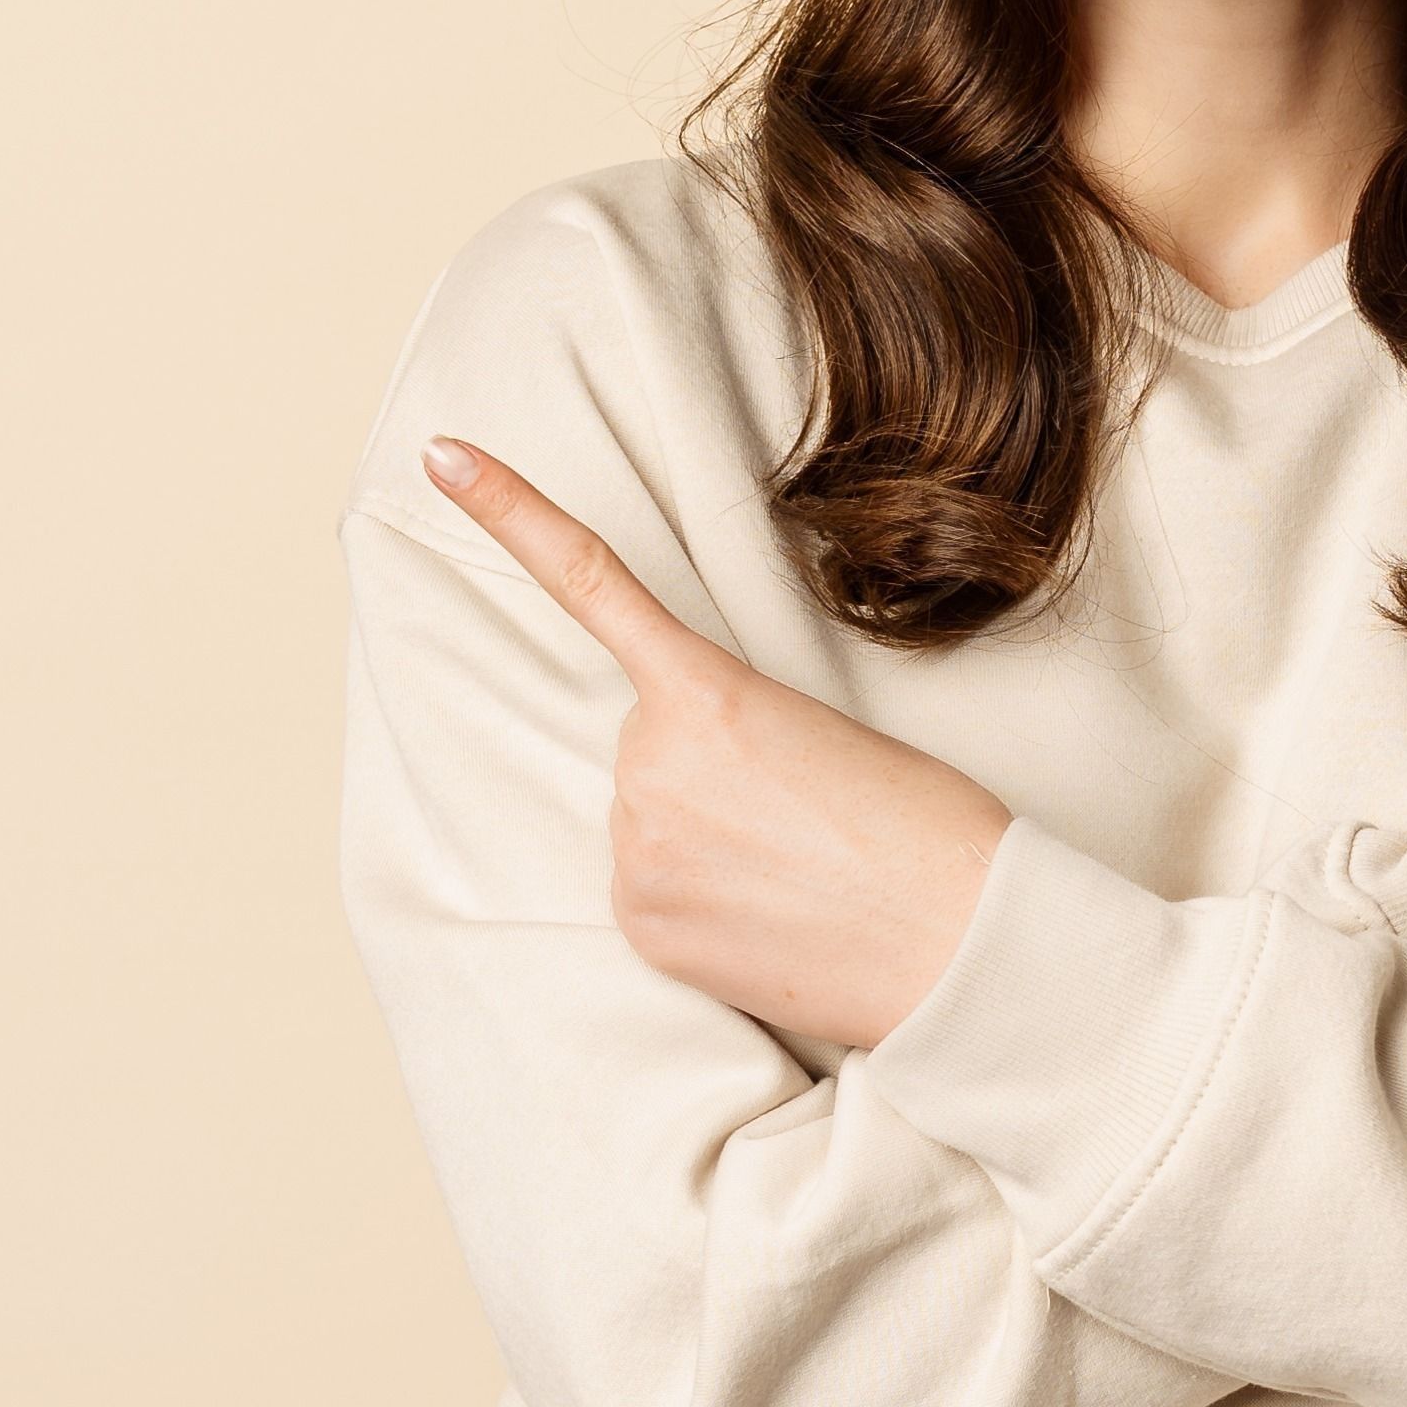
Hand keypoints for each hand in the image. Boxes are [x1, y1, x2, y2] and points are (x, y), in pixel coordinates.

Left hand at [418, 434, 1013, 1049]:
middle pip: (649, 747)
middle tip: (806, 815)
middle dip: (709, 772)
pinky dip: (702, 903)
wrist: (966, 948)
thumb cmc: (929, 830)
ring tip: (803, 876)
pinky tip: (774, 921)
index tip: (441, 458)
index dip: (508, 510)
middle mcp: (648, 767)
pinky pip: (652, 894)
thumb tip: (683, 794)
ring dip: (709, 842)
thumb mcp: (831, 733)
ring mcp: (636, 853)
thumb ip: (730, 733)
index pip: (588, 583)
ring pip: (650, 823)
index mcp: (706, 693)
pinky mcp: (644, 928)